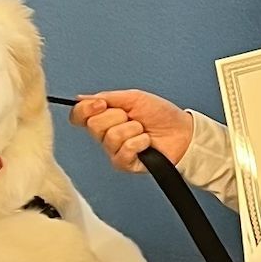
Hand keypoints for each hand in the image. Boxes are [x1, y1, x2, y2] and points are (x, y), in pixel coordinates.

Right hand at [72, 89, 192, 171]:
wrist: (182, 132)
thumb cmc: (162, 115)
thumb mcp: (134, 98)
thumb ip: (107, 97)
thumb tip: (81, 98)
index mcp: (105, 117)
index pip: (78, 116)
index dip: (86, 109)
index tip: (102, 104)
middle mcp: (106, 134)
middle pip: (93, 126)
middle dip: (117, 117)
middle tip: (132, 117)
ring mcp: (114, 150)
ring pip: (110, 137)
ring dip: (132, 129)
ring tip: (143, 130)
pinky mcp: (124, 164)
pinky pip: (123, 151)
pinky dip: (138, 143)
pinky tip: (146, 142)